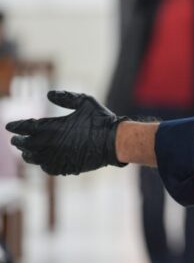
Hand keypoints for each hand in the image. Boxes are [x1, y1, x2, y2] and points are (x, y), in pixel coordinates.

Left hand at [5, 91, 127, 174]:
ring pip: (33, 158)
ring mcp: (56, 158)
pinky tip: (43, 160)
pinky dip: (42, 163)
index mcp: (53, 127)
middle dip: (19, 141)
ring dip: (27, 154)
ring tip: (26, 152)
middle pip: (25, 144)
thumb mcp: (85, 101)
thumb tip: (48, 94)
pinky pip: (46, 168)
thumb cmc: (101, 120)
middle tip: (15, 139)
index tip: (9, 126)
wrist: (114, 142)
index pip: (26, 127)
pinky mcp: (64, 168)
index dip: (16, 126)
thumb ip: (66, 97)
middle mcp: (50, 144)